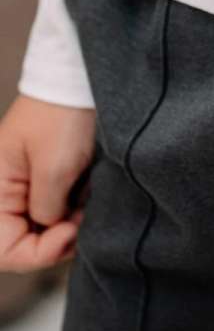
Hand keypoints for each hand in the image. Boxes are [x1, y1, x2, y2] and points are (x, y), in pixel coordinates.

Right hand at [0, 94, 95, 272]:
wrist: (79, 78)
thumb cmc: (62, 116)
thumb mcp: (55, 168)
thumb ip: (46, 210)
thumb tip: (50, 227)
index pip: (4, 250)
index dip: (38, 253)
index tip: (69, 233)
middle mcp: (6, 191)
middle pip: (23, 242)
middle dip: (56, 240)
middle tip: (83, 223)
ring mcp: (28, 185)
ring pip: (44, 228)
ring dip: (68, 224)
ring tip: (87, 204)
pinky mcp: (49, 177)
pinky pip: (58, 208)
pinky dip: (74, 208)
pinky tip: (89, 194)